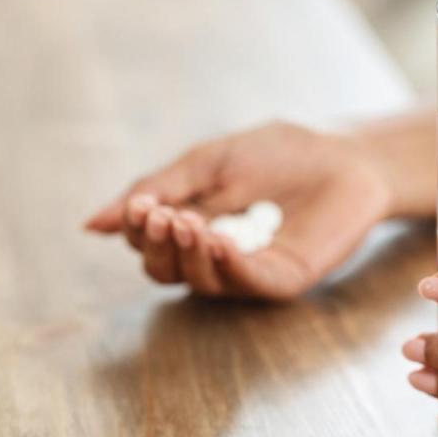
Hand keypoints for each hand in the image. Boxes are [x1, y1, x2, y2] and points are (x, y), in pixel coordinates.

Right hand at [85, 122, 392, 298]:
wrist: (345, 154)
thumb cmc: (279, 154)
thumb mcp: (207, 162)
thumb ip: (157, 189)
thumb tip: (92, 226)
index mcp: (193, 227)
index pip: (151, 244)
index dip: (140, 228)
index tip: (143, 205)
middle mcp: (215, 257)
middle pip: (166, 270)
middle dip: (159, 245)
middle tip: (164, 216)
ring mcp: (249, 271)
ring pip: (201, 282)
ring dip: (188, 255)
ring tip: (190, 224)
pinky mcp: (284, 279)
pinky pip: (248, 283)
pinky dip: (229, 266)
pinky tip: (219, 242)